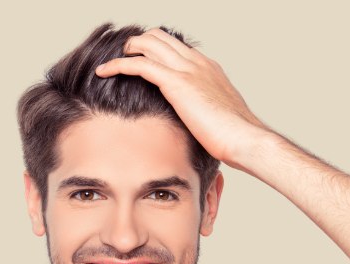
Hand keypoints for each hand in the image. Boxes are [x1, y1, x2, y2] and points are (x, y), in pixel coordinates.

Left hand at [95, 28, 267, 167]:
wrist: (245, 139)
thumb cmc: (237, 138)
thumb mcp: (219, 119)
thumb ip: (206, 113)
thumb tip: (197, 125)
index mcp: (209, 69)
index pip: (177, 48)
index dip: (156, 51)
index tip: (141, 61)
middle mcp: (198, 63)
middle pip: (160, 38)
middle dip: (138, 44)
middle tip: (123, 58)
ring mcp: (188, 70)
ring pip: (148, 43)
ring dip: (126, 50)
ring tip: (110, 63)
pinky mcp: (176, 83)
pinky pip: (139, 64)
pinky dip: (118, 64)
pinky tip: (104, 72)